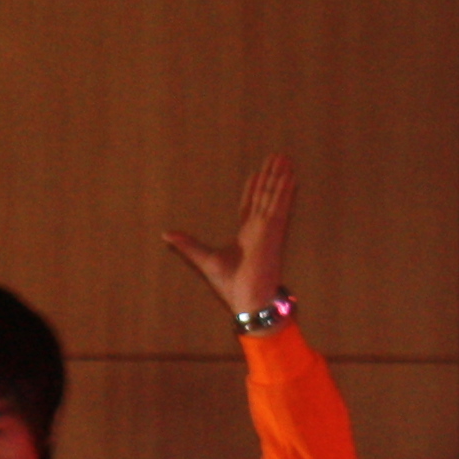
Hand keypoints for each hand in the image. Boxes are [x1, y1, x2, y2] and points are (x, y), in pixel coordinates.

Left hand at [163, 153, 295, 323]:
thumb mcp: (204, 259)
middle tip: (277, 156)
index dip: (255, 188)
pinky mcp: (275, 232)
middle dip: (271, 176)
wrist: (249, 301)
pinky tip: (291, 176)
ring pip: (275, 196)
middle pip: (266, 195)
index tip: (257, 173)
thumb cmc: (232, 286)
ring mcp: (269, 229)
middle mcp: (260, 229)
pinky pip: (281, 206)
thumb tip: (167, 234)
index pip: (252, 205)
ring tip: (285, 157)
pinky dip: (286, 190)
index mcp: (247, 235)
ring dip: (280, 176)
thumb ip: (188, 245)